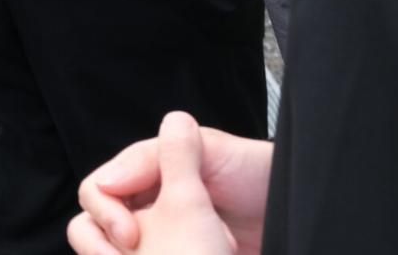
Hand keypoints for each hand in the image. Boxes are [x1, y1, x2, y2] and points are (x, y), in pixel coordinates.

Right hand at [70, 113, 272, 254]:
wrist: (301, 210)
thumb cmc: (258, 174)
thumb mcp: (214, 152)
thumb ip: (166, 155)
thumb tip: (109, 176)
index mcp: (147, 176)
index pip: (99, 192)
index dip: (105, 213)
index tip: (129, 234)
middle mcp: (148, 209)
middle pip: (96, 227)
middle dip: (107, 245)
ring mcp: (163, 241)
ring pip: (117, 253)